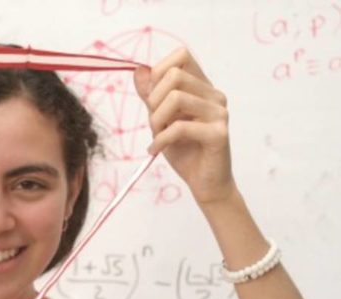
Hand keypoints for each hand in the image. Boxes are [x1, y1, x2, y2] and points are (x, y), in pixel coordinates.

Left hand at [134, 47, 235, 205]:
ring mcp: (219, 113)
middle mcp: (214, 95)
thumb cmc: (184, 151)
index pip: (182, 55)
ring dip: (156, 120)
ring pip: (176, 97)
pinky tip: (156, 149)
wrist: (205, 183)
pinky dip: (161, 139)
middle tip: (154, 122)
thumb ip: (151, 96)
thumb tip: (139, 69)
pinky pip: (180, 127)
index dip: (159, 72)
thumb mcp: (160, 120)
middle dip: (154, 99)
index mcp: (202, 87)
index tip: (152, 99)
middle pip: (175, 75)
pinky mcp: (218, 133)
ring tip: (156, 136)